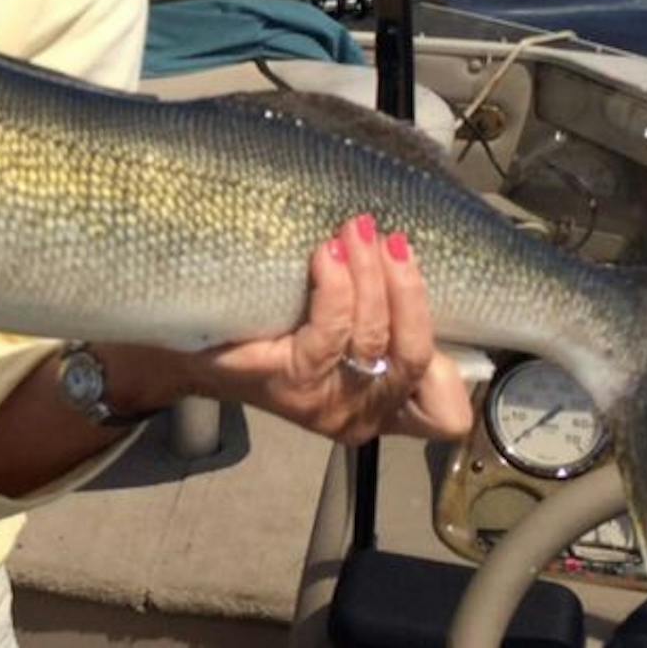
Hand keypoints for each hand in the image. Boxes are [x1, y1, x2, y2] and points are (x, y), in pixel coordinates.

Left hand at [186, 214, 473, 446]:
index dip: (453, 372)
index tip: (437, 312)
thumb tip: (409, 258)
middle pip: (414, 356)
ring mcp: (324, 404)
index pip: (445, 413)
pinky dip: (336, 287)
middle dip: (408, 290)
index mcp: (384, 409)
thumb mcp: (339, 334)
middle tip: (390, 238)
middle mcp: (361, 417)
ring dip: (371, 276)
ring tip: (358, 231)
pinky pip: (329, 333)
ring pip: (373, 338)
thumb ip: (382, 319)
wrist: (194, 348)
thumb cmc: (274, 333)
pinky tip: (327, 255)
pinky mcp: (287, 383)